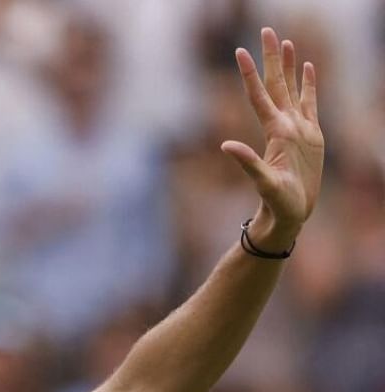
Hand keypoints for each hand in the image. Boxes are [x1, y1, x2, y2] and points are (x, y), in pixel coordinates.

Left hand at [221, 27, 323, 246]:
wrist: (290, 213)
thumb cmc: (276, 201)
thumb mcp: (262, 182)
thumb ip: (247, 163)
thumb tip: (226, 145)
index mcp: (273, 132)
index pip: (258, 96)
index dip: (249, 74)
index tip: (239, 51)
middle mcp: (284, 125)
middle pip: (276, 83)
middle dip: (271, 58)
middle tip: (266, 30)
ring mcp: (298, 128)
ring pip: (292, 89)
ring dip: (289, 65)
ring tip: (286, 41)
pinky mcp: (312, 135)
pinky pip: (310, 103)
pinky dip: (309, 84)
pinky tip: (308, 67)